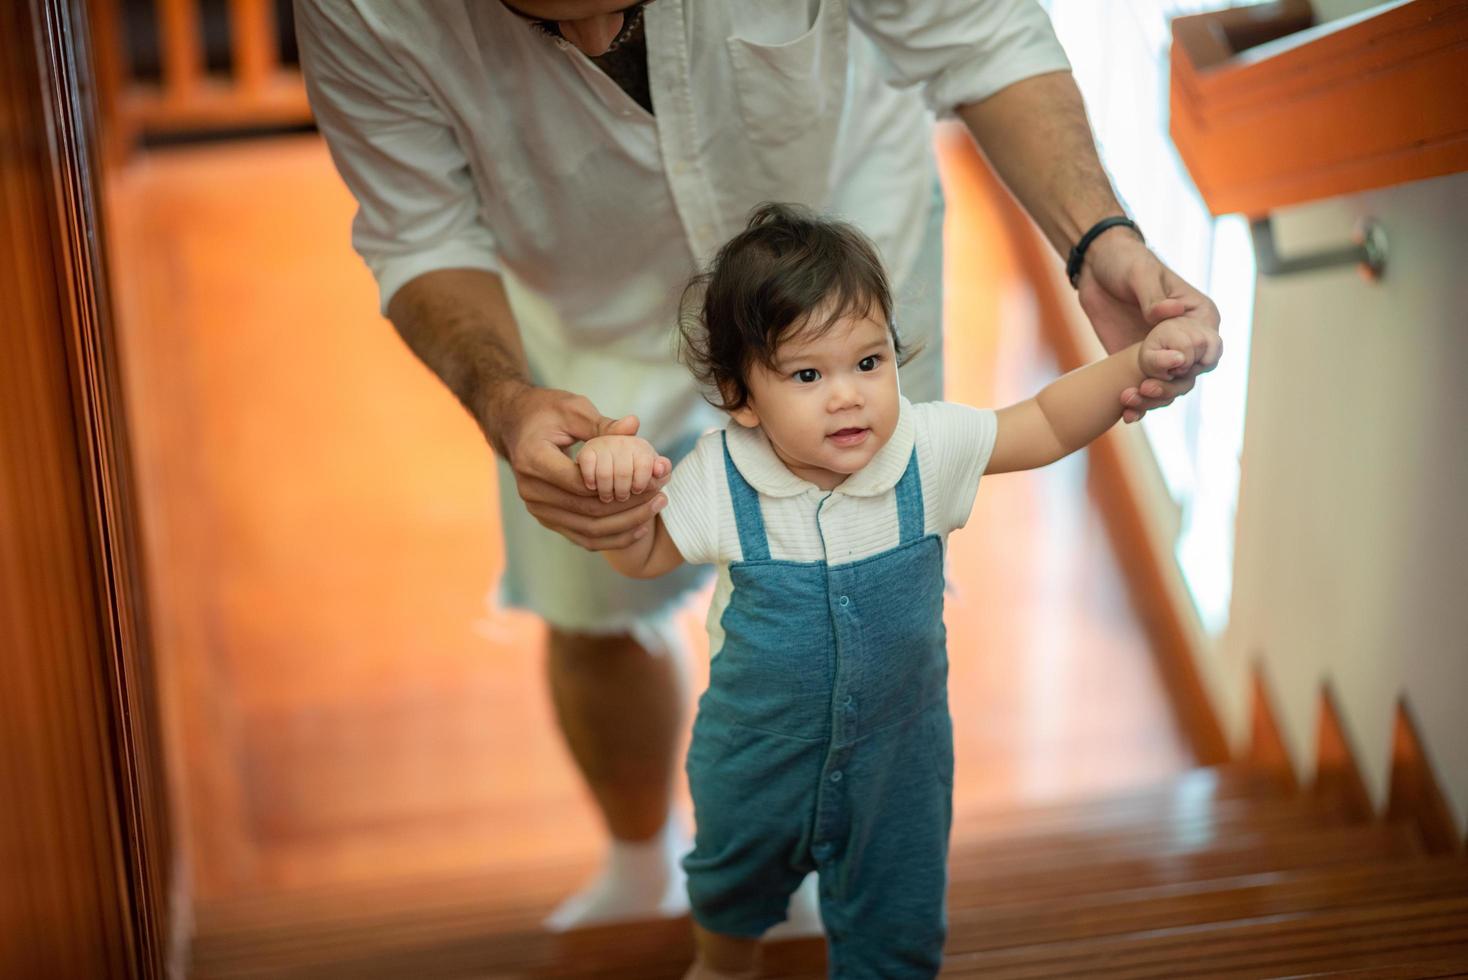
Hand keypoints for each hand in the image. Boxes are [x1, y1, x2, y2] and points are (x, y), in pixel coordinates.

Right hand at [494, 384, 669, 550]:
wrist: (515, 425)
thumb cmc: (545, 412)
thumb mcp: (574, 409)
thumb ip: (604, 425)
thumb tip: (634, 426)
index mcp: (534, 459)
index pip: (582, 483)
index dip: (621, 485)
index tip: (651, 479)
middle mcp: (531, 489)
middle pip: (589, 511)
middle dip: (630, 507)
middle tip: (662, 496)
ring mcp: (537, 508)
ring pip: (589, 530)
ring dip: (626, 525)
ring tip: (656, 508)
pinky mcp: (547, 518)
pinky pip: (583, 537)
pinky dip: (613, 537)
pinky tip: (639, 527)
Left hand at [1077, 231, 1221, 422]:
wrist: (1095, 268)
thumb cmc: (1126, 262)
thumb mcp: (1140, 273)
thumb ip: (1153, 296)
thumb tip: (1168, 313)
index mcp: (1197, 315)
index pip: (1210, 347)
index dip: (1197, 361)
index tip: (1176, 365)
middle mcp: (1184, 340)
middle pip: (1189, 376)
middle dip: (1169, 386)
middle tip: (1146, 387)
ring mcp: (1161, 355)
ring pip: (1168, 389)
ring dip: (1152, 400)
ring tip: (1128, 399)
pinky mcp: (1136, 365)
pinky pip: (1143, 391)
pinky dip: (1138, 405)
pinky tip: (1126, 414)